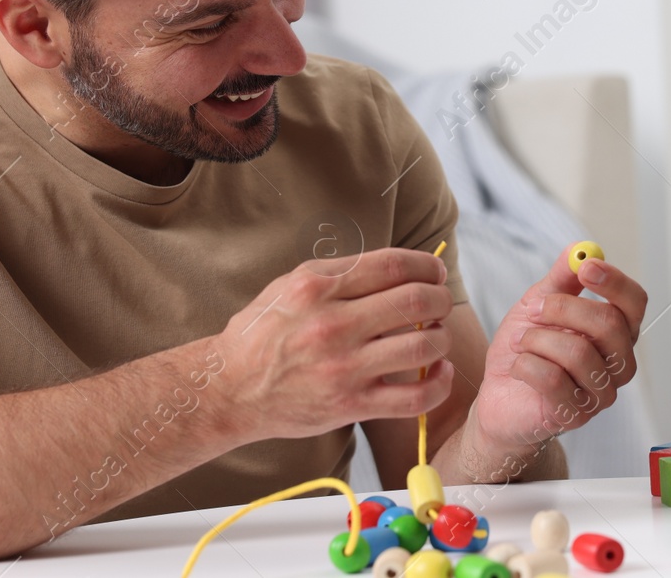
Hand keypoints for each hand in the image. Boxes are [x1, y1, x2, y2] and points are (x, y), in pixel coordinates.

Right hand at [216, 247, 456, 440]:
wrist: (229, 390)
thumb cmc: (263, 333)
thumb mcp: (291, 285)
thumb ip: (341, 272)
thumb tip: (399, 265)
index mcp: (318, 287)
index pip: (393, 265)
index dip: (427, 265)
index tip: (435, 272)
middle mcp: (332, 325)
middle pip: (415, 301)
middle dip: (440, 298)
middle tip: (440, 302)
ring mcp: (343, 368)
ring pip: (422, 346)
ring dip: (441, 337)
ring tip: (435, 335)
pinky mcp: (350, 406)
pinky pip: (414, 398)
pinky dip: (439, 383)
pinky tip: (438, 371)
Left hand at [470, 245, 645, 452]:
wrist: (498, 394)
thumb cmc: (526, 350)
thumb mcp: (538, 304)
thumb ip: (560, 279)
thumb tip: (578, 250)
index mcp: (616, 333)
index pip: (634, 303)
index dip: (614, 282)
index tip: (586, 267)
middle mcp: (618, 364)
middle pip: (610, 324)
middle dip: (564, 309)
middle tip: (535, 308)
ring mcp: (601, 394)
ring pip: (578, 352)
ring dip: (538, 340)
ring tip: (523, 344)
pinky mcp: (576, 415)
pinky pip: (552, 379)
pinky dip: (526, 365)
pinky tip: (519, 368)